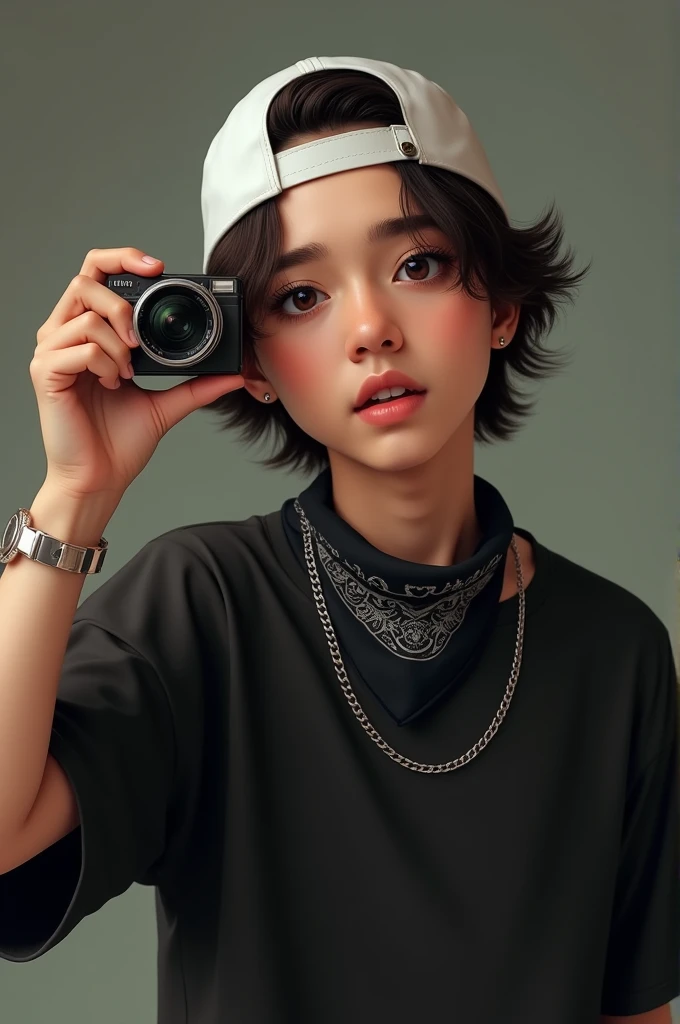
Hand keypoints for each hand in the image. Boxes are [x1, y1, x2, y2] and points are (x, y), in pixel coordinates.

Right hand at [29, 247, 244, 499]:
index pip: (96, 274)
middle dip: (123, 302)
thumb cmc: (118, 443)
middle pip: (85, 279)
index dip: (124, 259)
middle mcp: (63, 335)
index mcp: (87, 333)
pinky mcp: (44, 371)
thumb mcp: (167, 404)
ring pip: (88, 315)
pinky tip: (113, 385)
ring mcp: (50, 352)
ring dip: (119, 345)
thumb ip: (196, 383)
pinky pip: (80, 347)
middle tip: (141, 340)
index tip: (159, 268)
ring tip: (127, 375)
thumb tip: (235, 371)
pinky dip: (106, 363)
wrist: (100, 479)